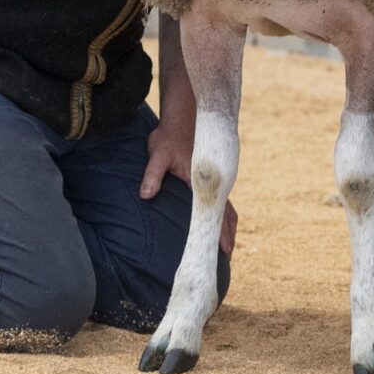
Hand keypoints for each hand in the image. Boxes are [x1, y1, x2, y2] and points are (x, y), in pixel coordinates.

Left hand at [143, 113, 237, 253]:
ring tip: (225, 246)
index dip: (219, 232)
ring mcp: (214, 180)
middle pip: (227, 213)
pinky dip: (224, 215)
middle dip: (228, 235)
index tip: (223, 250)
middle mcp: (213, 182)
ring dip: (227, 226)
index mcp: (201, 180)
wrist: (184, 116)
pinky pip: (222, 200)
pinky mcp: (211, 178)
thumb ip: (152, 175)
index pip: (214, 211)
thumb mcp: (158, 155)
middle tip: (226, 257)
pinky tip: (218, 224)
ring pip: (227, 207)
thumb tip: (146, 195)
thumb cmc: (169, 136)